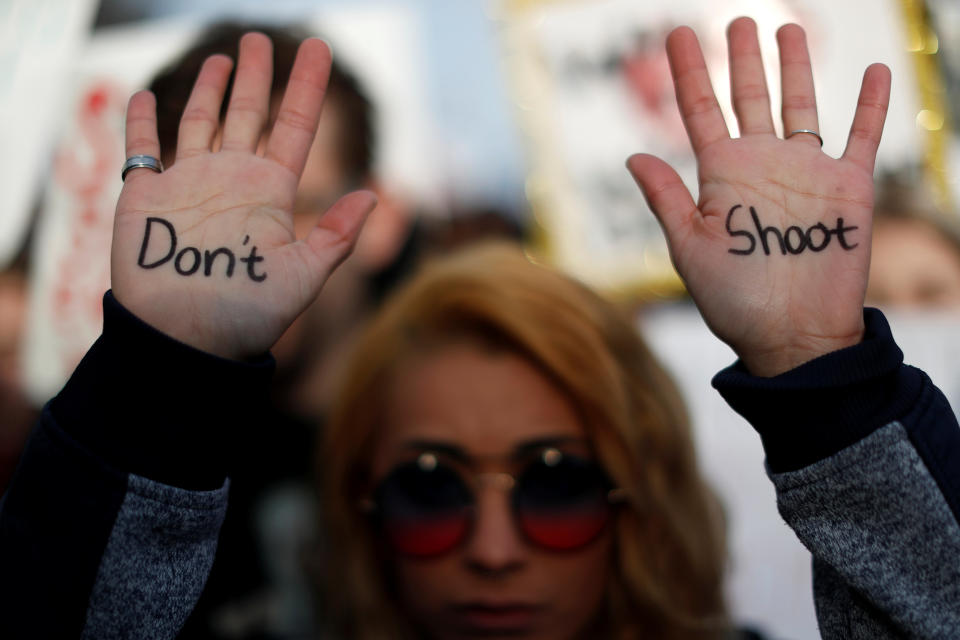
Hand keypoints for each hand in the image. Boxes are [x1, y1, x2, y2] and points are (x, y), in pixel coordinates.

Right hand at [111, 33, 376, 360]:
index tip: (319, 48)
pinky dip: (141, 121)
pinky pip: (141, 149)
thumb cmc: (246, 315)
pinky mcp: (146, 197)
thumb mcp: (302, 277)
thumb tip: (373, 196)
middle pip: (249, 114)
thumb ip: (335, 237)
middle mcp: (233, 181)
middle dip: (257, 77)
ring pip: (201, 123)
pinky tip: (147, 96)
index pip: (295, 127)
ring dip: (210, 90)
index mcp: (271, 193)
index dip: (308, 87)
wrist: (184, 340)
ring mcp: (189, 185)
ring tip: (223, 58)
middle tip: (261, 40)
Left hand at [628, 18, 889, 375]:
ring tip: (788, 29)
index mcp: (721, 176)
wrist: (792, 336)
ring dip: (796, 68)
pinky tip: (876, 72)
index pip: (701, 111)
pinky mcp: (848, 189)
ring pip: (802, 106)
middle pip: (750, 98)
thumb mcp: (690, 249)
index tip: (676, 34)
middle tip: (738, 20)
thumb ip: (667, 200)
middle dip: (742, 59)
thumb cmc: (734, 301)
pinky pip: (863, 137)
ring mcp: (806, 173)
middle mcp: (762, 166)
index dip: (690, 72)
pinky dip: (871, 106)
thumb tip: (632, 157)